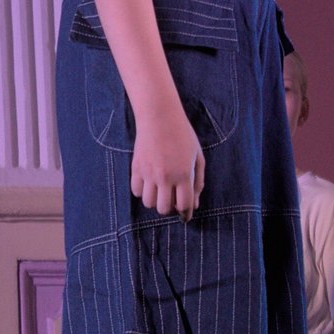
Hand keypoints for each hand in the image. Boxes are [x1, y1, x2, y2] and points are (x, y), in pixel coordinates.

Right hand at [131, 105, 204, 220]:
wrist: (159, 118)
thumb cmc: (182, 136)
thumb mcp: (198, 157)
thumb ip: (198, 182)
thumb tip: (194, 204)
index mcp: (183, 175)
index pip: (183, 205)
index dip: (186, 213)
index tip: (185, 215)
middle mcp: (165, 177)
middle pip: (163, 208)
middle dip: (170, 208)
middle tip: (172, 199)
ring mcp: (148, 173)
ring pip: (148, 203)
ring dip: (155, 201)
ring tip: (160, 191)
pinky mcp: (136, 168)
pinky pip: (136, 191)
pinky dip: (142, 192)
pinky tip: (149, 184)